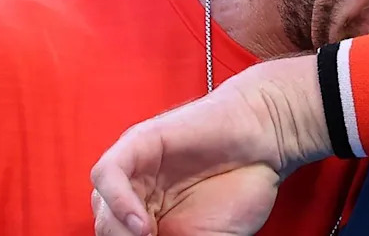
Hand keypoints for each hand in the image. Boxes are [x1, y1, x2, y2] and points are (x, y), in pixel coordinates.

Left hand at [91, 58, 330, 235]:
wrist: (267, 140)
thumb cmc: (244, 186)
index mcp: (149, 216)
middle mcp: (137, 193)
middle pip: (108, 228)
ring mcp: (136, 168)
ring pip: (102, 207)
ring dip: (119, 231)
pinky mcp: (139, 142)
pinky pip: (108, 173)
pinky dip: (117, 201)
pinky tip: (141, 223)